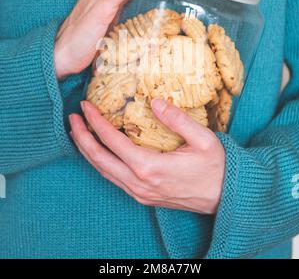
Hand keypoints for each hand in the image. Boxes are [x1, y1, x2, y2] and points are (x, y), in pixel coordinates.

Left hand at [69, 99, 224, 213]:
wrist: (226, 198)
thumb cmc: (216, 167)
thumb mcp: (203, 139)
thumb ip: (177, 119)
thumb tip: (154, 101)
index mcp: (150, 167)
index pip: (112, 141)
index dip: (96, 122)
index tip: (85, 106)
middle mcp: (139, 183)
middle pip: (98, 159)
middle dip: (81, 137)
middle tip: (72, 118)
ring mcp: (139, 192)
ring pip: (103, 171)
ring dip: (87, 151)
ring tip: (78, 132)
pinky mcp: (143, 196)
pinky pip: (113, 178)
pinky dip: (100, 162)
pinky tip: (98, 152)